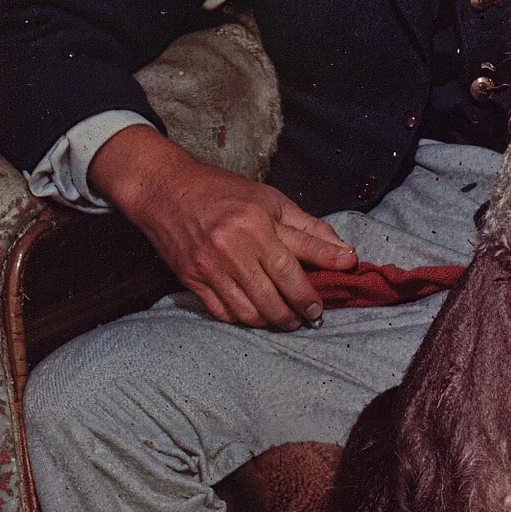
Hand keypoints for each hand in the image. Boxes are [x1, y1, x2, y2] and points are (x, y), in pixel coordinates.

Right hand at [93, 127, 353, 328]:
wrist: (166, 191)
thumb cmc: (224, 192)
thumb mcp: (272, 200)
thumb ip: (309, 229)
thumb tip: (344, 253)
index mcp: (256, 225)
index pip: (293, 265)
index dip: (314, 287)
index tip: (329, 298)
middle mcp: (232, 249)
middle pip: (273, 296)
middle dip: (298, 312)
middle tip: (311, 315)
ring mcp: (209, 267)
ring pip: (249, 311)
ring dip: (272, 320)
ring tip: (286, 318)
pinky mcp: (191, 279)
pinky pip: (222, 312)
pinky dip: (242, 318)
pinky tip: (255, 313)